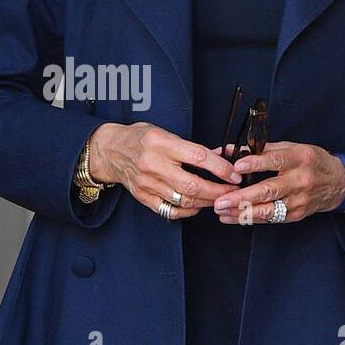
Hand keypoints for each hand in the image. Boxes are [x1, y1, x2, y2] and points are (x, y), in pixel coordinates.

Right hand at [88, 122, 241, 217]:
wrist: (110, 150)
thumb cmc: (141, 138)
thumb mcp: (166, 133)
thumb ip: (192, 147)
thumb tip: (221, 156)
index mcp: (160, 143)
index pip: (198, 157)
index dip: (221, 168)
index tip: (234, 174)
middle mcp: (153, 164)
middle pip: (192, 184)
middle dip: (217, 191)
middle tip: (232, 191)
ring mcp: (146, 183)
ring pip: (183, 200)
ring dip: (206, 202)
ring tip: (218, 199)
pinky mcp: (142, 196)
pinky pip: (169, 210)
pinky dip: (187, 211)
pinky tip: (196, 206)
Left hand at [211, 141, 344, 224]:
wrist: (338, 183)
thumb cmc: (311, 162)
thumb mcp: (293, 148)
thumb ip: (263, 149)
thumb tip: (233, 149)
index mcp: (299, 158)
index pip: (276, 161)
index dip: (256, 164)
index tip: (237, 167)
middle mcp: (300, 180)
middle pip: (269, 190)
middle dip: (242, 197)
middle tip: (221, 200)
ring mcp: (299, 200)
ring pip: (268, 209)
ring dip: (242, 212)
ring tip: (221, 210)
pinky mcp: (296, 215)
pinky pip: (269, 218)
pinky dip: (249, 218)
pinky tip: (232, 217)